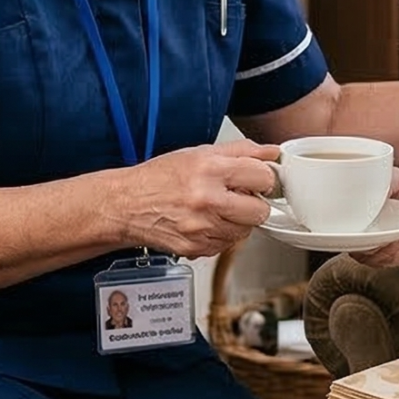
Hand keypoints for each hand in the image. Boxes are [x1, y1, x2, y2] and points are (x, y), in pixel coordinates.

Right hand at [111, 141, 279, 257]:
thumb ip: (241, 151)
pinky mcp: (197, 248)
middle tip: (237, 196)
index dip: (263, 178)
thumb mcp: (199, 153)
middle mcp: (206, 200)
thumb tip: (272, 152)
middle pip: (260, 211)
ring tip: (216, 209)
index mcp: (209, 170)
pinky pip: (227, 245)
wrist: (126, 205)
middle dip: (253, 203)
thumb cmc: (159, 178)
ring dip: (237, 221)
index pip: (262, 177)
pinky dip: (221, 234)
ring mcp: (202, 228)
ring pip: (245, 231)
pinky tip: (205, 222)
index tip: (257, 179)